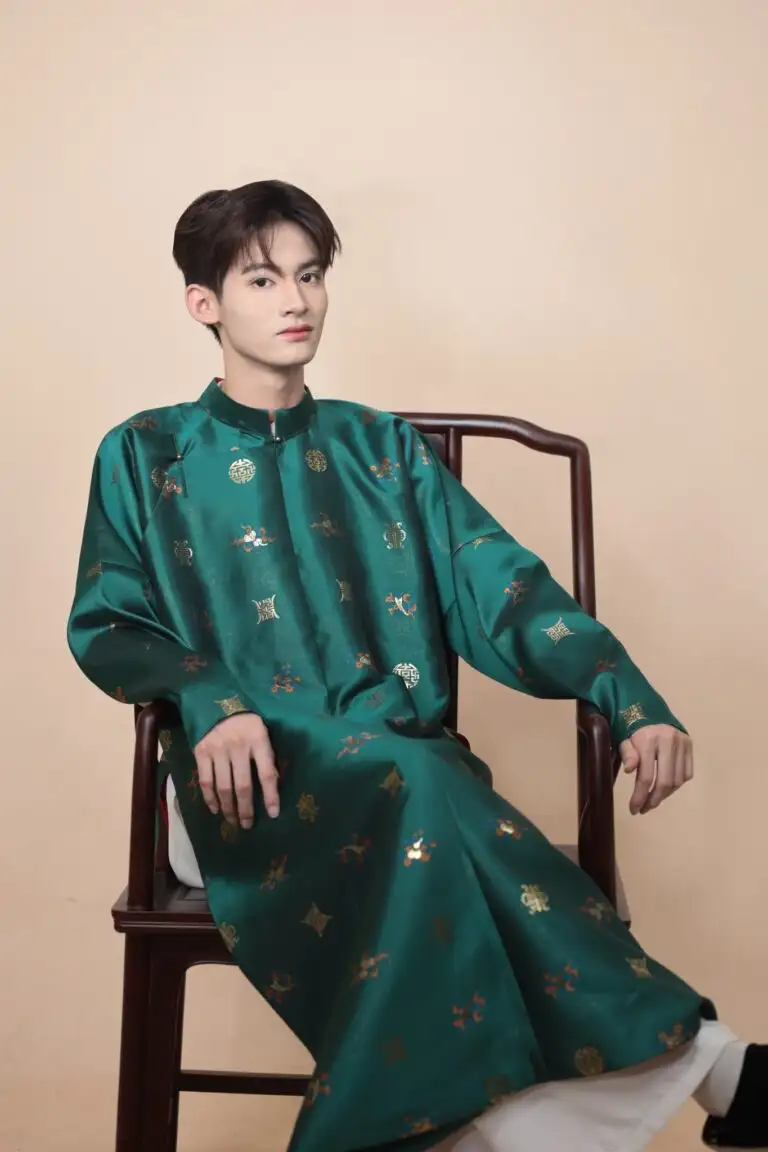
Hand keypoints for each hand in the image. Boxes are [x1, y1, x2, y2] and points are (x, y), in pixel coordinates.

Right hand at [194, 713, 278, 827]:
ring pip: (223, 787)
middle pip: (243, 785)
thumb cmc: (247, 722)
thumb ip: (266, 756)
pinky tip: (215, 809)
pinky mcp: (201, 752)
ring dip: (228, 808)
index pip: (267, 773)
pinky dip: (210, 798)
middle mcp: (238, 745)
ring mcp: (218, 749)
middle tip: (247, 825)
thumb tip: (272, 785)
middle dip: (246, 809)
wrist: (217, 702)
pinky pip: (205, 781)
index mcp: (258, 739)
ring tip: (233, 821)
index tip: (273, 813)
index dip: (270, 795)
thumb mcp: (263, 732)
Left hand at [620, 725, 692, 814]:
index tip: (634, 810)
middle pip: (665, 781)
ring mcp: (682, 743)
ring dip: (665, 794)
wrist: (650, 711)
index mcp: (648, 739)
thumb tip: (630, 770)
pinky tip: (666, 787)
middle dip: (654, 800)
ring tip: (653, 799)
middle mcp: (668, 740)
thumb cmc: (633, 730)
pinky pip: (687, 774)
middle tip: (644, 809)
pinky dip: (676, 785)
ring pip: (677, 780)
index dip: (640, 797)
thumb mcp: (624, 740)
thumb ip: (627, 754)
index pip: (646, 776)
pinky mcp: (690, 745)